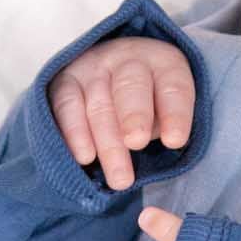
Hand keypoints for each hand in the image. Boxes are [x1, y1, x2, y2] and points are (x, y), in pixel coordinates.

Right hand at [48, 37, 194, 190]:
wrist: (111, 76)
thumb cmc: (151, 103)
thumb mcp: (168, 107)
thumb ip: (166, 124)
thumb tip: (165, 149)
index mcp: (163, 64)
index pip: (172, 86)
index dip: (175, 113)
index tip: (174, 141)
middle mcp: (127, 60)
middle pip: (130, 87)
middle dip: (133, 116)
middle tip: (136, 142)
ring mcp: (93, 69)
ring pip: (99, 105)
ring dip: (108, 143)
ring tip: (119, 179)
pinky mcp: (65, 82)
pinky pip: (67, 106)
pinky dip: (74, 133)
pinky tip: (84, 158)